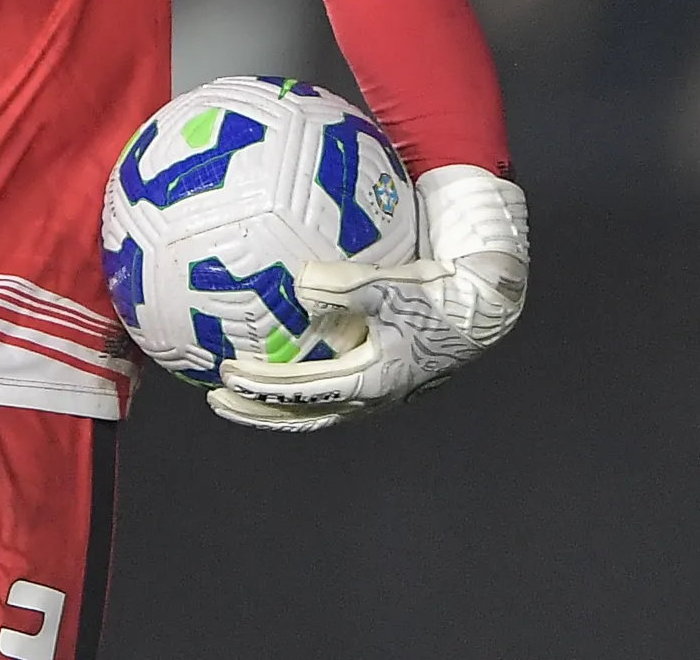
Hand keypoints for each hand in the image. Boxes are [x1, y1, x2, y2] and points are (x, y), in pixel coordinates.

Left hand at [210, 165, 527, 433]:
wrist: (483, 308)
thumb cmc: (438, 295)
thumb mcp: (393, 285)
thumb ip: (345, 285)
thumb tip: (299, 283)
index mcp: (369, 381)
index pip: (301, 392)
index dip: (261, 388)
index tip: (225, 375)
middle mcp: (370, 397)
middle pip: (301, 416)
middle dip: (257, 411)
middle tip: (216, 396)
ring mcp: (377, 393)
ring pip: (316, 409)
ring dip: (276, 404)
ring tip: (240, 388)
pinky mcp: (381, 377)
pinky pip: (330, 387)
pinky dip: (300, 383)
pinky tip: (282, 352)